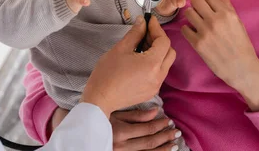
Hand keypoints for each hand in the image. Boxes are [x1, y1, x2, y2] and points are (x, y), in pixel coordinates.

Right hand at [50, 108, 180, 150]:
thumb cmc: (98, 120)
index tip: (169, 120)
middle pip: (149, 143)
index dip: (160, 125)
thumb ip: (136, 114)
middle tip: (176, 132)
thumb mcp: (115, 114)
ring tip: (174, 143)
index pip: (146, 129)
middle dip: (165, 137)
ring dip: (163, 149)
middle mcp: (121, 146)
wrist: (82, 133)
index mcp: (119, 132)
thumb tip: (156, 110)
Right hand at [80, 15, 175, 117]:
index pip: (164, 41)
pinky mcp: (151, 92)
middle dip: (160, 40)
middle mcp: (158, 76)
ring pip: (165, 64)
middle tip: (145, 33)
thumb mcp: (120, 49)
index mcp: (152, 64)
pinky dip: (154, 64)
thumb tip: (142, 21)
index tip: (149, 20)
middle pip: (169, 52)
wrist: (100, 99)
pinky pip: (159, 74)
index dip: (157, 28)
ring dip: (157, 52)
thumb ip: (135, 33)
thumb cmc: (107, 73)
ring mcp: (156, 86)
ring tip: (140, 46)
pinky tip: (139, 60)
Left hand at [181, 0, 258, 110]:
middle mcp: (215, 20)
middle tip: (200, 14)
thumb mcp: (239, 24)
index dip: (208, 2)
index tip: (209, 9)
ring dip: (191, 17)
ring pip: (188, 13)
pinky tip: (194, 34)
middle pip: (196, 1)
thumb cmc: (242, 45)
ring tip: (196, 24)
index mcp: (227, 14)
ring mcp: (205, 31)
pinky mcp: (197, 43)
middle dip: (197, 6)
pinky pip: (184, 29)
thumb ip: (229, 8)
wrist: (242, 68)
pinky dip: (187, 30)